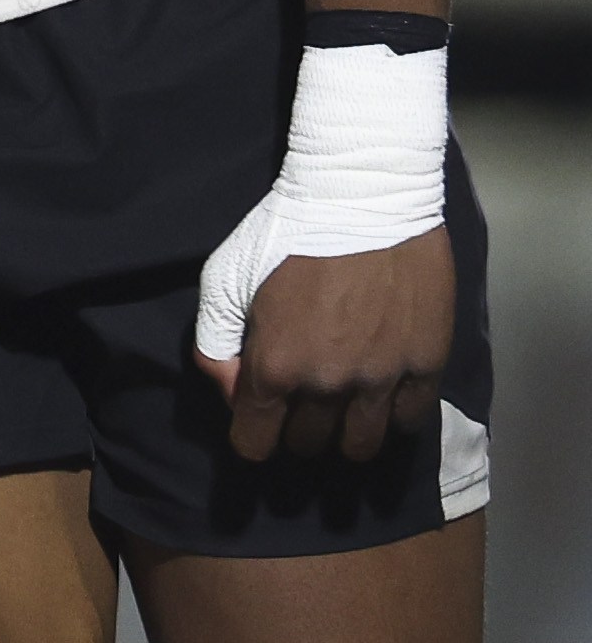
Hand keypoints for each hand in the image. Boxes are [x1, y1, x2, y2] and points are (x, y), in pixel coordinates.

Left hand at [200, 227, 454, 463]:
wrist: (364, 197)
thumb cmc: (285, 230)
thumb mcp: (224, 277)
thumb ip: (217, 340)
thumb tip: (230, 388)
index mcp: (275, 365)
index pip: (254, 442)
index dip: (250, 435)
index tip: (256, 421)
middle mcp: (329, 384)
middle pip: (308, 444)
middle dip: (295, 428)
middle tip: (298, 401)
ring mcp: (382, 379)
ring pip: (361, 445)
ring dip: (344, 433)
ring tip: (341, 409)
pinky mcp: (427, 365)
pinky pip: (410, 422)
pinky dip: (392, 417)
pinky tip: (381, 397)